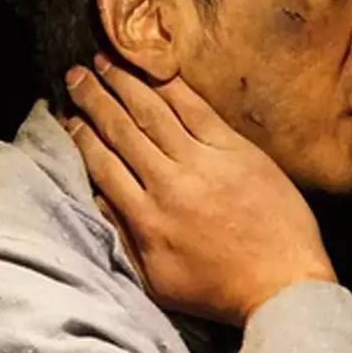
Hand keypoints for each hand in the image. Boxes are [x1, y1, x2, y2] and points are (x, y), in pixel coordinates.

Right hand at [64, 53, 335, 325]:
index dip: (82, 136)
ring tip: (105, 63)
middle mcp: (170, 184)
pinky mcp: (236, 150)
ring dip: (126, 84)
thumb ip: (125, 238)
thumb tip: (98, 198)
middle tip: (76, 74)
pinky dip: (173, 87)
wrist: (283, 283)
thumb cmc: (220, 289)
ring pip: (155, 113)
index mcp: (147, 219)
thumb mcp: (158, 280)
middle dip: (95, 99)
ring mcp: (204, 163)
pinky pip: (198, 110)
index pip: (103, 165)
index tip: (68, 116)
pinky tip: (156, 69)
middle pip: (123, 131)